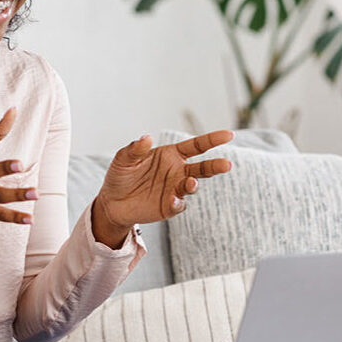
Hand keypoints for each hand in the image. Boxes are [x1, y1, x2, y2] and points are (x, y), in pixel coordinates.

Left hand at [94, 130, 234, 232]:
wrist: (112, 202)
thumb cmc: (121, 175)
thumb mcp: (124, 159)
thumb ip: (135, 149)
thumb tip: (146, 137)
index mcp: (171, 154)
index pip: (196, 146)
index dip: (212, 139)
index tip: (229, 135)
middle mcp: (178, 171)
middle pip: (202, 168)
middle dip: (215, 166)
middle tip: (227, 164)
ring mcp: (175, 190)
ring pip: (193, 186)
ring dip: (193, 185)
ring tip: (190, 184)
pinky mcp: (169, 207)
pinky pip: (178, 204)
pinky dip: (178, 202)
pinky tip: (172, 200)